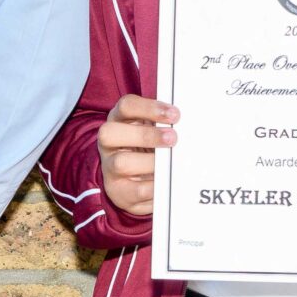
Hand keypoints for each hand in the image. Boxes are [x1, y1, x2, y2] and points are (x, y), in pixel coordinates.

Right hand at [96, 95, 177, 216]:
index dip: (149, 108)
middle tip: (173, 138)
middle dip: (145, 135)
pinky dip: (155, 186)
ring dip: (150, 162)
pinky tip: (168, 181)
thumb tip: (188, 122)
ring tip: (170, 164)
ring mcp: (109, 167)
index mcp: (118, 120)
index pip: (125, 106)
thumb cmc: (147, 150)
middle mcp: (108, 143)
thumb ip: (163, 124)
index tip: (175, 115)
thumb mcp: (152, 131)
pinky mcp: (117, 190)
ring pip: (121, 163)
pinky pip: (136, 190)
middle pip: (111, 132)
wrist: (136, 182)